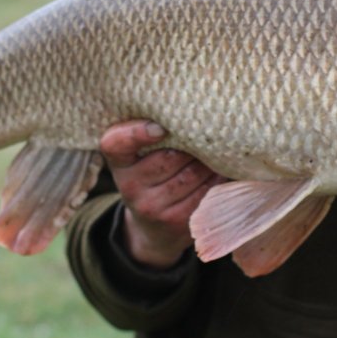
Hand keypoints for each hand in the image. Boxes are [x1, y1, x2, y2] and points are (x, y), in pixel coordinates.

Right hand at [99, 120, 226, 268]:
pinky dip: (217, 178)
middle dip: (194, 143)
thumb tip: (190, 111)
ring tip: (220, 149)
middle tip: (210, 129)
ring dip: (210, 161)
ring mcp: (152, 208)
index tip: (160, 127)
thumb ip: (152, 130)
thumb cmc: (152, 173)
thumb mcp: (139, 153)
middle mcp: (130, 187)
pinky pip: (205, 193)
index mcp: (119, 162)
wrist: (153, 226)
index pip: (116, 144)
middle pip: (170, 157)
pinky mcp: (176, 222)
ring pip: (192, 175)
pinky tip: (220, 170)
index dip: (136, 133)